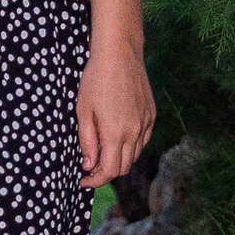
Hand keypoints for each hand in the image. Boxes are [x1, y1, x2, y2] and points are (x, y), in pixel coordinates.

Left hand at [77, 39, 155, 184]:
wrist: (120, 54)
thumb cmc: (96, 80)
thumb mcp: (83, 111)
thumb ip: (86, 141)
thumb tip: (88, 165)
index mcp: (115, 134)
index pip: (109, 171)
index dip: (94, 180)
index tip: (82, 180)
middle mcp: (134, 133)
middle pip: (123, 168)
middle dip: (105, 173)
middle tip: (89, 167)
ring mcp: (145, 124)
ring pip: (134, 155)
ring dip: (118, 160)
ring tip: (101, 152)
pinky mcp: (151, 115)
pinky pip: (142, 140)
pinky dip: (130, 146)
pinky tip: (117, 137)